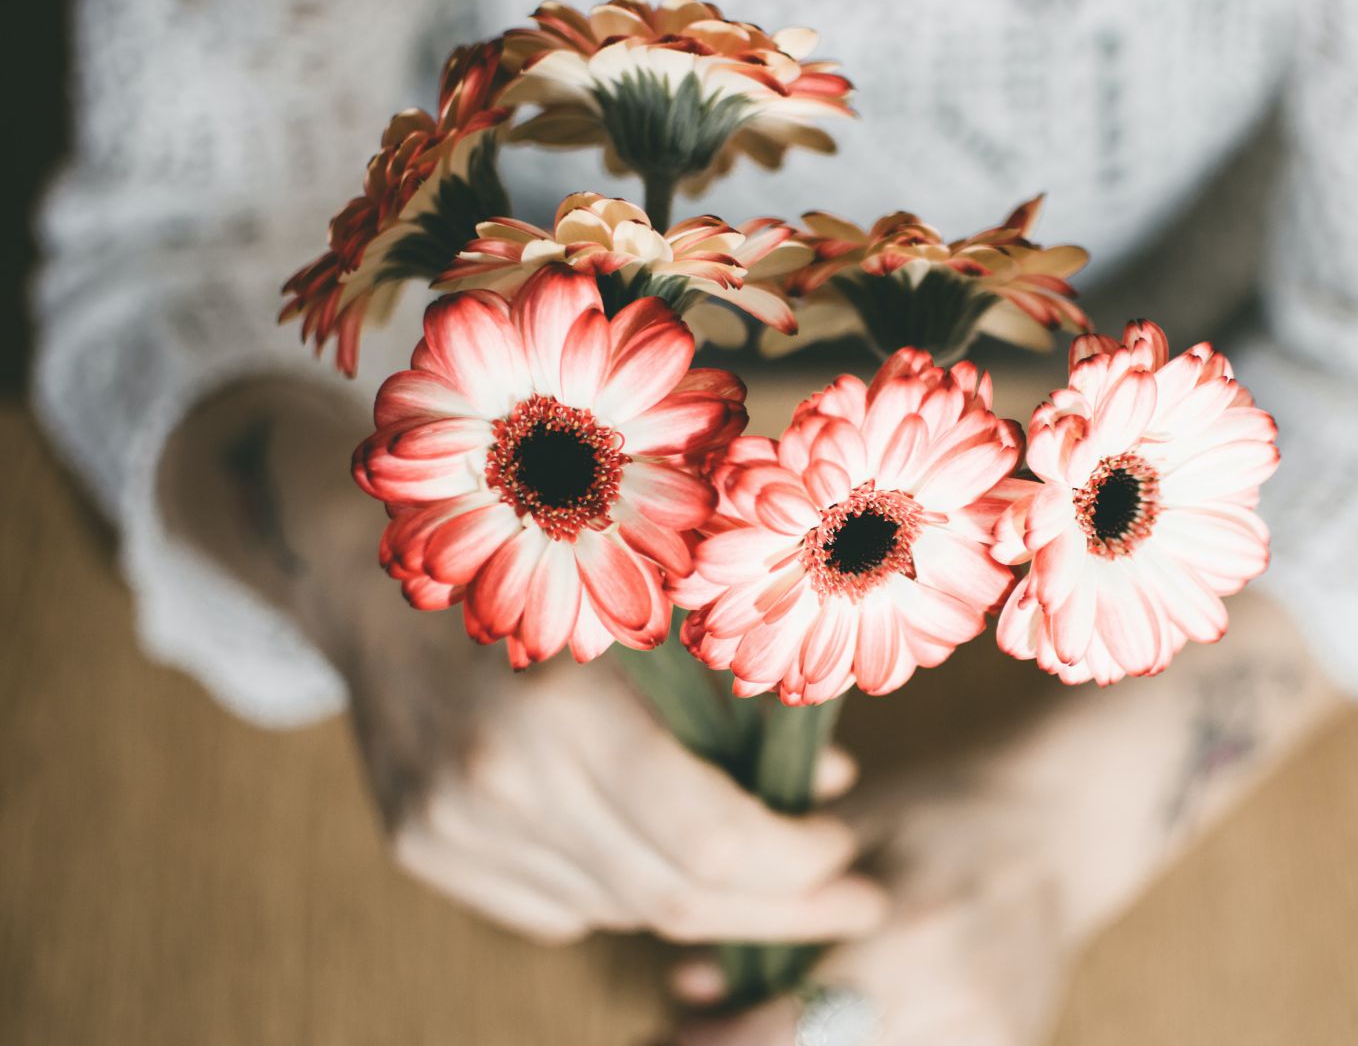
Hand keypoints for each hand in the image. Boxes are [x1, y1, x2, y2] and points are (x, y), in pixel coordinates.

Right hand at [310, 542, 886, 946]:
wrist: (376, 591)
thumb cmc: (539, 578)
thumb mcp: (647, 615)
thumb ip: (736, 703)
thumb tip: (828, 787)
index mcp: (564, 711)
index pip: (710, 842)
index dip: (797, 865)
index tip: (847, 853)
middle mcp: (500, 784)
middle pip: (672, 900)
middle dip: (778, 911)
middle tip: (848, 902)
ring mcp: (452, 829)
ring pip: (619, 911)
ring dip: (700, 896)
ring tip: (753, 864)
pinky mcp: (424, 851)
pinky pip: (557, 908)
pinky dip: (621, 887)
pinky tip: (644, 844)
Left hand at [667, 776, 1072, 1045]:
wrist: (1059, 828)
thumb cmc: (942, 810)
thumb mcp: (853, 830)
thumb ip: (775, 905)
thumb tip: (687, 985)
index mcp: (916, 926)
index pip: (795, 1025)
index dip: (722, 1043)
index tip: (673, 1031)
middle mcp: (961, 997)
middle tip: (688, 1034)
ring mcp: (992, 1039)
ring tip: (748, 1027)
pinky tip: (821, 1028)